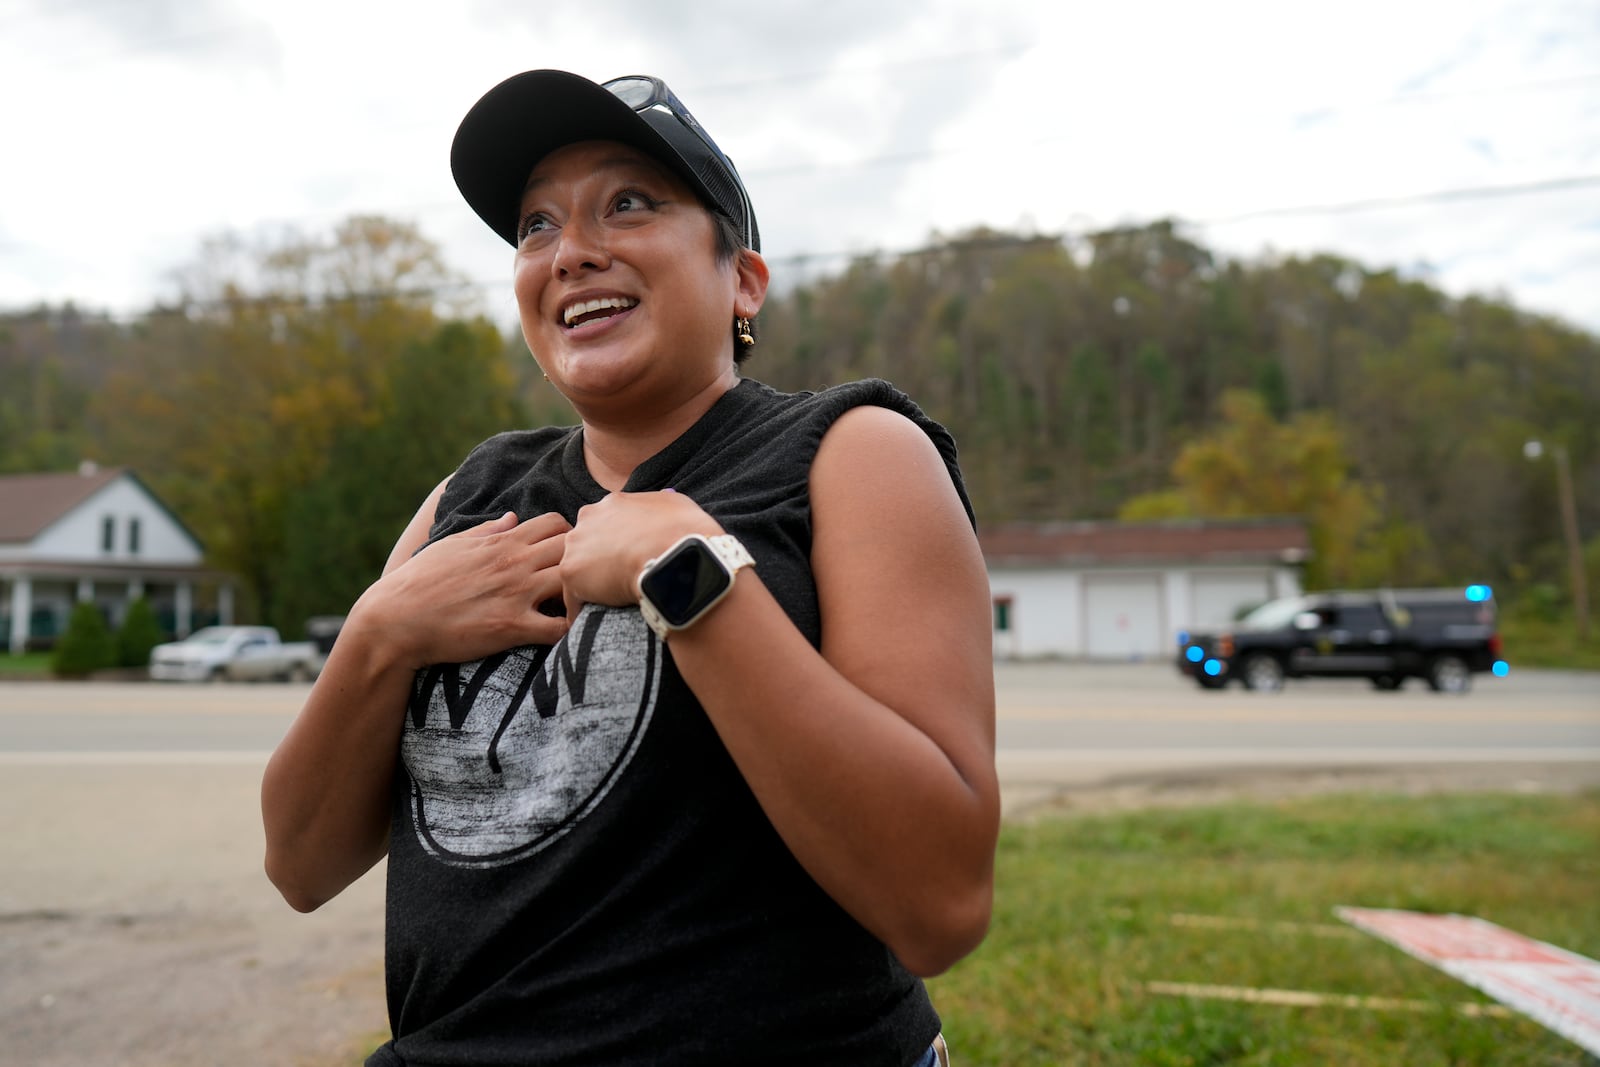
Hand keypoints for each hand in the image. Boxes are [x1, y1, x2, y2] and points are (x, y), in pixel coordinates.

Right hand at [357, 510, 571, 667]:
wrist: (395, 620)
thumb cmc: (419, 582)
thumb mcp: (451, 545)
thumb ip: (486, 531)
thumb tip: (512, 517)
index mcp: (501, 542)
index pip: (556, 523)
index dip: (567, 537)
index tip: (565, 555)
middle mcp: (513, 563)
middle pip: (573, 547)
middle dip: (581, 561)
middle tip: (578, 582)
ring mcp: (515, 594)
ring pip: (574, 581)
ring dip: (581, 593)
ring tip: (576, 607)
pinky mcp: (511, 627)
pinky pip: (559, 628)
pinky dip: (570, 631)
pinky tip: (565, 634)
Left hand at [560, 490, 722, 619]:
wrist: (675, 557)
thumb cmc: (684, 533)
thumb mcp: (677, 506)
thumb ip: (659, 508)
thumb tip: (661, 516)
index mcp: (614, 502)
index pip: (607, 523)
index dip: (617, 542)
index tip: (628, 558)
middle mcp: (589, 517)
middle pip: (587, 542)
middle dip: (598, 559)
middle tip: (617, 579)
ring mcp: (576, 544)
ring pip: (578, 568)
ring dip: (590, 584)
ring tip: (606, 604)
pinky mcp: (572, 573)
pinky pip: (573, 598)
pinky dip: (583, 610)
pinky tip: (596, 620)